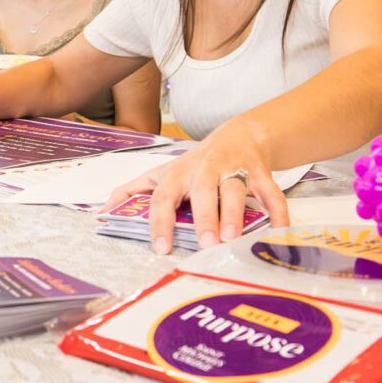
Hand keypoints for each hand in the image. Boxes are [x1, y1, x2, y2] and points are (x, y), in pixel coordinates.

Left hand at [107, 117, 288, 254]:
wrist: (239, 135)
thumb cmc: (194, 164)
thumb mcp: (161, 173)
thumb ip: (132, 192)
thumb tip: (102, 211)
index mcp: (177, 174)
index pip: (162, 197)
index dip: (160, 221)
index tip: (161, 247)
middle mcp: (205, 169)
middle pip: (203, 191)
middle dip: (204, 217)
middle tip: (205, 244)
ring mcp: (234, 168)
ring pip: (234, 189)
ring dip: (234, 213)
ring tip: (232, 239)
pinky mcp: (259, 171)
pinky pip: (270, 192)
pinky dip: (277, 211)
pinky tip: (279, 230)